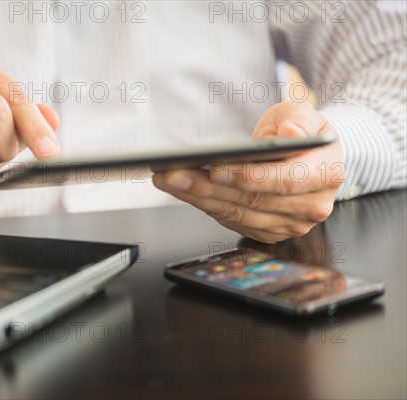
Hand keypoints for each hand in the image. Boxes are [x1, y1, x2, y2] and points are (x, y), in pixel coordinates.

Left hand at [153, 101, 345, 243]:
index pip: (286, 181)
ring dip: (197, 198)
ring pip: (237, 214)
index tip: (215, 169)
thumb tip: (292, 135)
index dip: (249, 177)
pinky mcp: (269, 232)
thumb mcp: (302, 112)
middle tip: (172, 174)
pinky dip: (204, 205)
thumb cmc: (300, 131)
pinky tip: (182, 190)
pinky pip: (231, 220)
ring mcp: (291, 224)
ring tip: (168, 180)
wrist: (308, 156)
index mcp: (327, 173)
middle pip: (253, 201)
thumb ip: (299, 120)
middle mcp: (312, 206)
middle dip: (207, 187)